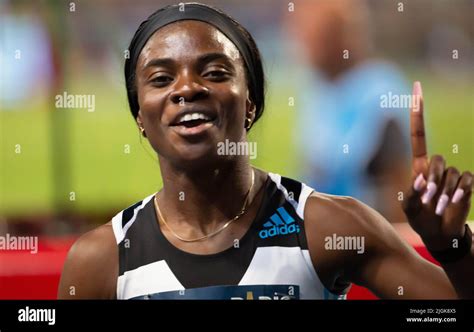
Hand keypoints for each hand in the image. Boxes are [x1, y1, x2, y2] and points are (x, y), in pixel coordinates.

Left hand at [402, 82, 472, 250]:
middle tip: (428, 198)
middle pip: (437, 160)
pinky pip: (466, 180)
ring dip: (443, 193)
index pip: (419, 134)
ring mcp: (454, 174)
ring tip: (439, 207)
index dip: (418, 112)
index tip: (417, 88)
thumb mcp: (409, 208)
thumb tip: (420, 181)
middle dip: (432, 180)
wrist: (440, 233)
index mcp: (420, 166)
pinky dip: (460, 192)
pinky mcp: (467, 183)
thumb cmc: (421, 218)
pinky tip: (455, 202)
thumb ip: (410, 195)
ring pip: (451, 174)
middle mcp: (437, 166)